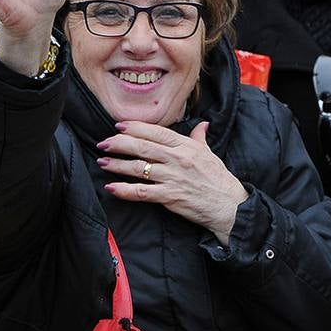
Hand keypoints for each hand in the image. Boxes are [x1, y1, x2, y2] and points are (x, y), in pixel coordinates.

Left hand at [98, 121, 248, 245]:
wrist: (228, 206)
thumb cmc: (219, 179)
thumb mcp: (210, 153)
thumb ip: (200, 138)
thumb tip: (202, 124)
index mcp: (186, 146)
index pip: (157, 132)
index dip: (136, 128)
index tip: (119, 125)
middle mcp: (177, 159)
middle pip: (143, 147)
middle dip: (119, 143)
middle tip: (103, 142)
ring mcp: (172, 178)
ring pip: (139, 167)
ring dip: (117, 164)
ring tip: (102, 162)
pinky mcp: (169, 197)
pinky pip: (142, 192)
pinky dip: (125, 190)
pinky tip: (111, 187)